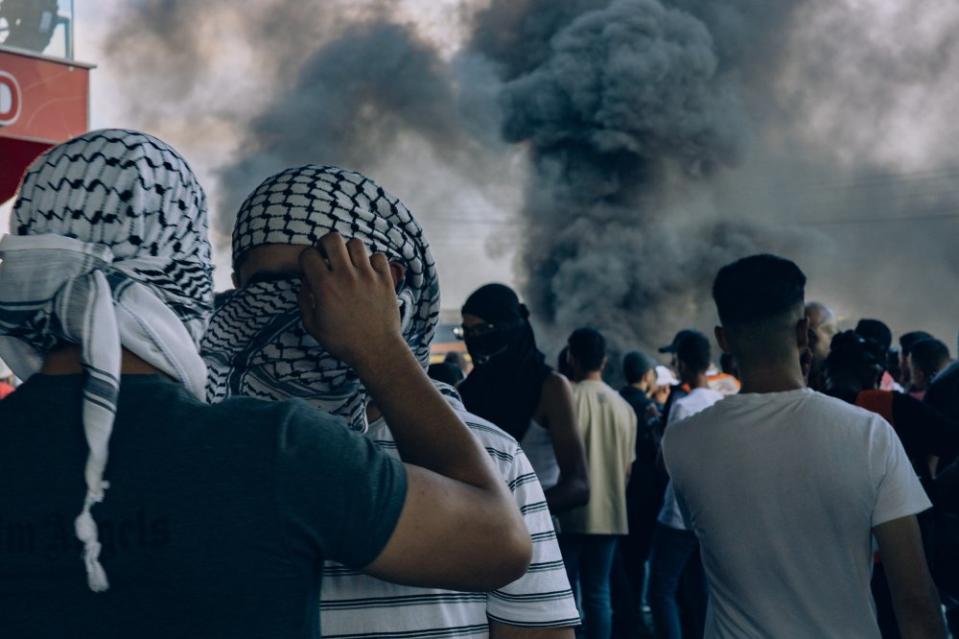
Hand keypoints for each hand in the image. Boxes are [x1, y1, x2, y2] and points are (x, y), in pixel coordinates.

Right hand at [298, 233, 405, 370]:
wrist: (377, 350)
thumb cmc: (343, 342)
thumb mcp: (313, 326)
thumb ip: (304, 300)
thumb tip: (305, 281)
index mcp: (324, 287)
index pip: (308, 254)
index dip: (306, 258)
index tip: (311, 266)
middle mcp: (346, 276)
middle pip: (332, 238)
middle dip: (326, 244)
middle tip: (328, 256)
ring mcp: (368, 276)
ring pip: (356, 243)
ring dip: (349, 251)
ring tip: (349, 264)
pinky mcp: (385, 280)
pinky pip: (378, 256)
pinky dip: (372, 261)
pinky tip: (368, 272)